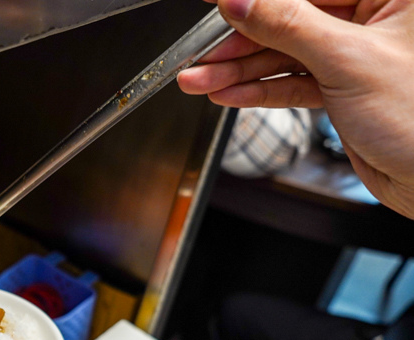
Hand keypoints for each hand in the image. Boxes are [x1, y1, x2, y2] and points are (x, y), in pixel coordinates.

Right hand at [177, 0, 413, 217]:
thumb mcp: (347, 60)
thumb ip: (287, 24)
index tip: (217, 3)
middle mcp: (376, 18)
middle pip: (291, 18)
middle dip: (239, 40)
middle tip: (199, 52)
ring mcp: (356, 54)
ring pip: (285, 53)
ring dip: (239, 71)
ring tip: (198, 80)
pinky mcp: (343, 87)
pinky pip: (293, 81)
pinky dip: (259, 91)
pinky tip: (228, 93)